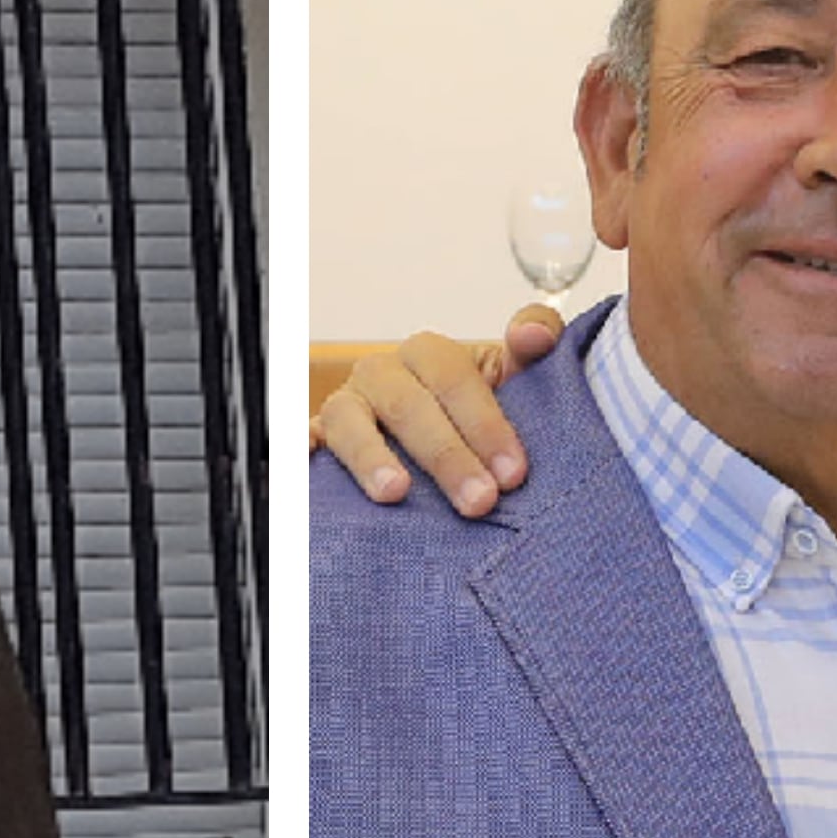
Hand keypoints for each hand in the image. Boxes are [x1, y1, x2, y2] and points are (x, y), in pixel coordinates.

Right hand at [312, 306, 560, 514]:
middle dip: (446, 455)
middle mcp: (382, 375)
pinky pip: (301, 442)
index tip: (513, 473)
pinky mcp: (317, 441)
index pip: (455, 379)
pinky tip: (310, 467)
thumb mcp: (509, 378)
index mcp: (428, 355)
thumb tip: (535, 336)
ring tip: (396, 494)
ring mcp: (345, 408)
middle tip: (479, 501)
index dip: (486, 424)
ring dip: (372, 457)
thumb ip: (534, 347)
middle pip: (408, 406)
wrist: (428, 443)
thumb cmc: (470, 415)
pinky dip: (302, 452)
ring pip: (350, 423)